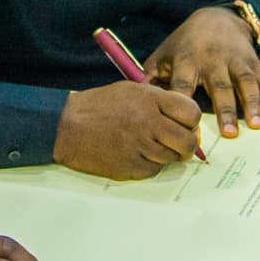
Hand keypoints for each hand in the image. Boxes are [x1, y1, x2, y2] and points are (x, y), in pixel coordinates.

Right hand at [54, 82, 203, 179]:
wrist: (66, 127)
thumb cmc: (99, 106)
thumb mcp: (131, 90)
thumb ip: (160, 101)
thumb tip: (188, 119)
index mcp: (150, 100)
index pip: (192, 113)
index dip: (192, 120)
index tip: (187, 124)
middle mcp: (148, 123)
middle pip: (187, 141)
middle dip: (187, 144)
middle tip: (179, 143)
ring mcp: (139, 147)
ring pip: (172, 158)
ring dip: (167, 154)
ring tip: (151, 145)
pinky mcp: (130, 167)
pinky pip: (154, 169)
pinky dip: (150, 164)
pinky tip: (136, 153)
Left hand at [146, 7, 259, 138]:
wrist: (216, 17)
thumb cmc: (185, 43)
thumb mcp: (164, 54)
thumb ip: (151, 76)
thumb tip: (137, 98)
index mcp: (188, 60)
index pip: (184, 83)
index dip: (184, 102)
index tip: (184, 125)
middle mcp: (213, 61)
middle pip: (220, 87)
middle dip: (226, 109)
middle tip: (230, 133)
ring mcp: (236, 61)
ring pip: (246, 83)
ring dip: (254, 104)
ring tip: (258, 125)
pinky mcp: (254, 63)